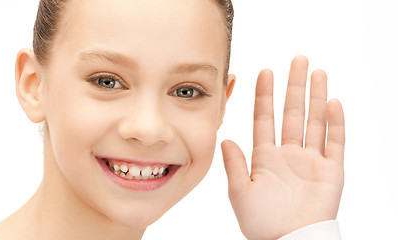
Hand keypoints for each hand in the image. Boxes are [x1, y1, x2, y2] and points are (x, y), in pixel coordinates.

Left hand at [221, 56, 344, 239]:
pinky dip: (335, 123)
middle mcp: (288, 154)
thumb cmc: (262, 223)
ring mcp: (311, 160)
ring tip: (317, 72)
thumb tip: (225, 138)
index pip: (264, 118)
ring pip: (314, 121)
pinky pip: (335, 142)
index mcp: (265, 157)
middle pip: (291, 113)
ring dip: (316, 96)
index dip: (264, 95)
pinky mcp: (331, 171)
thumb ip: (234, 164)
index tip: (264, 72)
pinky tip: (333, 102)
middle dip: (294, 86)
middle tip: (298, 60)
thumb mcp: (240, 191)